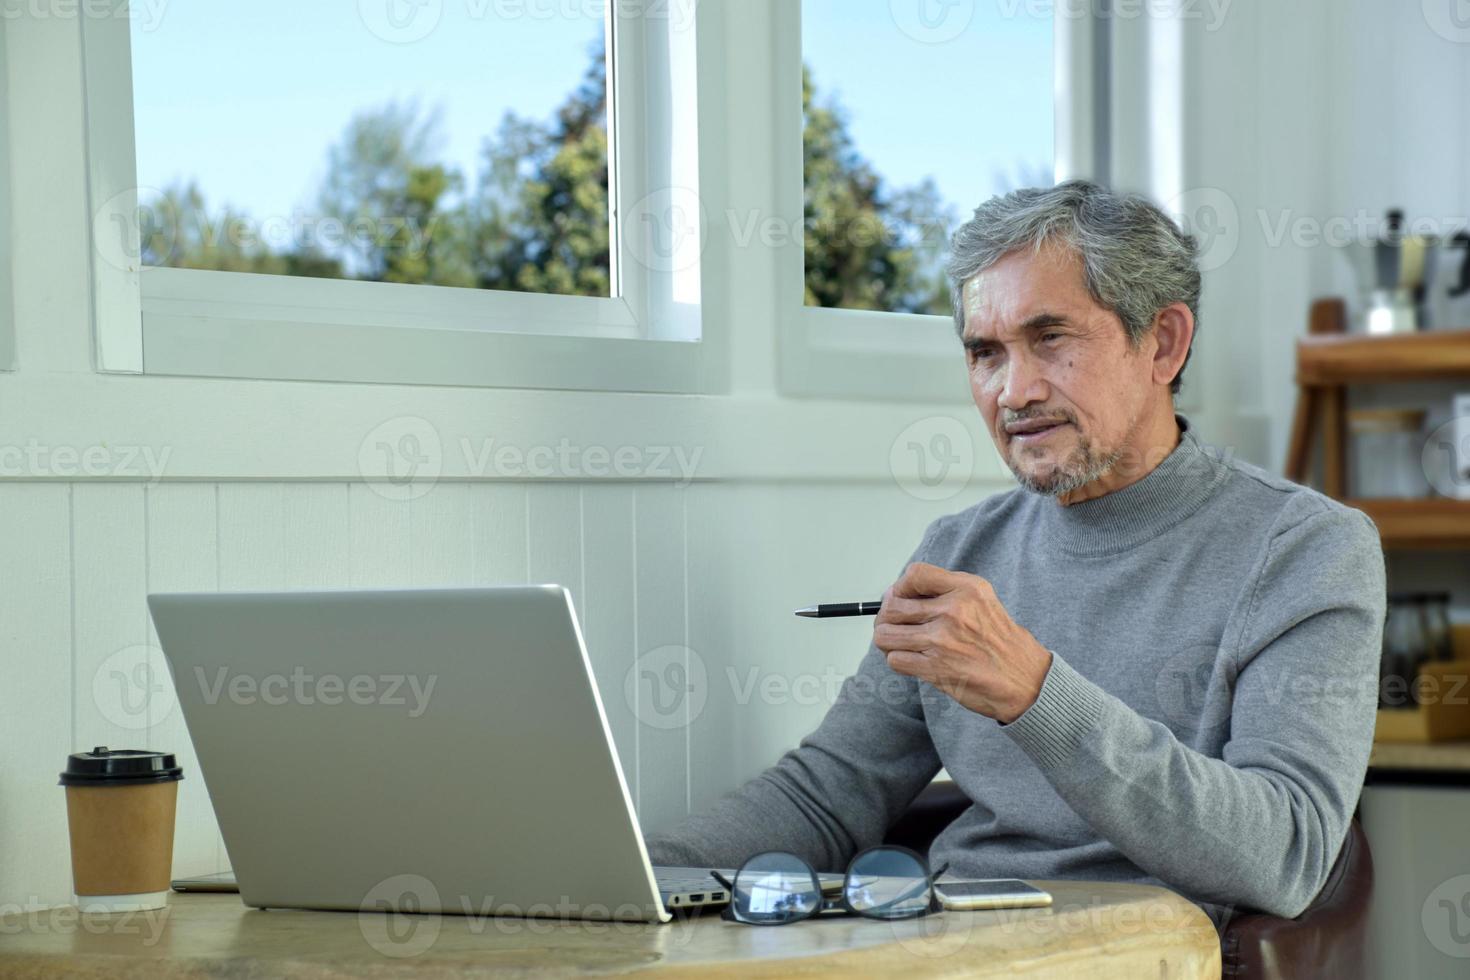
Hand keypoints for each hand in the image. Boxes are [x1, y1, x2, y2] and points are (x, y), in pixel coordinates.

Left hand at [873, 562, 1052, 723]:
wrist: (1026, 681)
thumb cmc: (1001, 642)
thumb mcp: (983, 600)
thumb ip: (946, 592)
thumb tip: (897, 593)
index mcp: (967, 589)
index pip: (914, 574)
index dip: (900, 587)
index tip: (903, 599)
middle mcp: (954, 610)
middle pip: (893, 605)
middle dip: (887, 617)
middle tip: (895, 626)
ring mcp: (943, 640)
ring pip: (886, 634)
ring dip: (888, 641)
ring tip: (900, 644)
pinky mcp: (936, 667)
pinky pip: (895, 659)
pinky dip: (899, 661)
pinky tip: (913, 661)